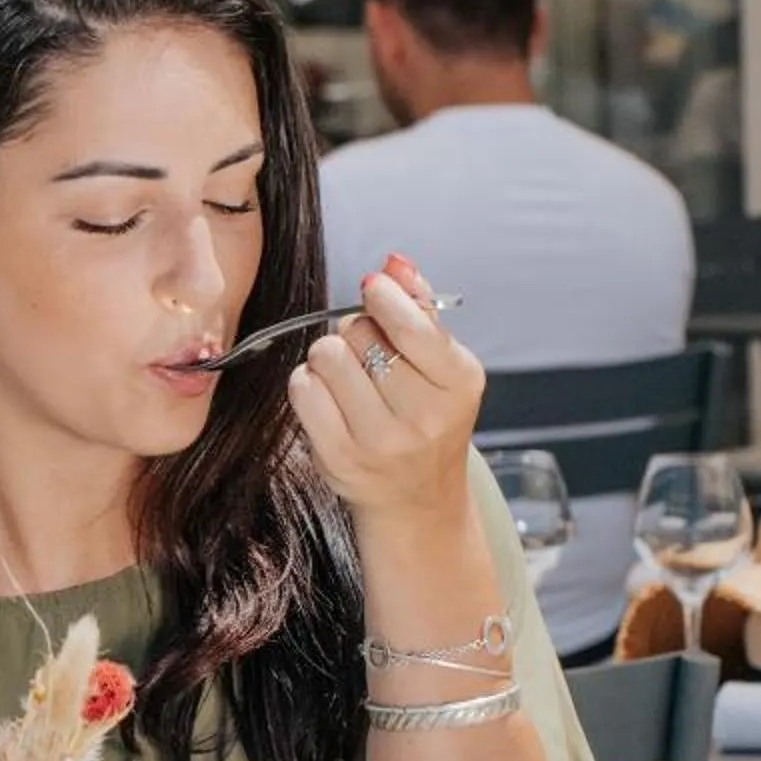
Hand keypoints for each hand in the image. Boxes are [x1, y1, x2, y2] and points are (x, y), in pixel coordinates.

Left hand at [287, 251, 484, 526]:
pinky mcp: (339, 458)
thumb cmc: (428, 416)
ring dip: (329, 355)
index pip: (412, 326)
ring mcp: (379, 442)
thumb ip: (420, 307)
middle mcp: (424, 418)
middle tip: (368, 352)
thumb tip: (394, 261)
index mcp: (459, 384)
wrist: (417, 498)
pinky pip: (302, 388)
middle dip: (358, 330)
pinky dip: (308, 381)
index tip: (372, 289)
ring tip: (348, 375)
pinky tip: (328, 395)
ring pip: (327, 356)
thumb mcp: (442, 363)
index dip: (383, 297)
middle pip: (362, 334)